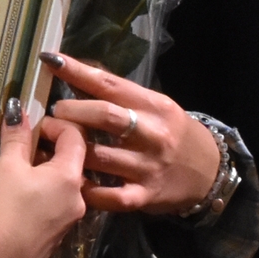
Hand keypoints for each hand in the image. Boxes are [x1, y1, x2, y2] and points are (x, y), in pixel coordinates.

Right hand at [0, 98, 88, 257]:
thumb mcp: (5, 166)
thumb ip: (17, 137)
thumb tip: (19, 110)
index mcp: (70, 178)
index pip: (75, 137)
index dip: (55, 124)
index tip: (32, 125)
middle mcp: (77, 202)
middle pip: (71, 165)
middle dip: (47, 151)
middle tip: (20, 148)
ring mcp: (66, 226)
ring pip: (61, 190)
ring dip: (43, 176)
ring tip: (14, 174)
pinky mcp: (52, 243)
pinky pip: (52, 211)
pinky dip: (39, 199)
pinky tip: (15, 202)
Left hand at [43, 56, 222, 215]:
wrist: (209, 173)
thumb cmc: (171, 132)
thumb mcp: (154, 106)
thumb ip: (119, 94)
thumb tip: (75, 72)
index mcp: (153, 105)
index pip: (110, 83)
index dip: (77, 71)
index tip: (51, 61)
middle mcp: (152, 134)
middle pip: (105, 117)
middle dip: (72, 113)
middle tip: (53, 116)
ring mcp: (148, 167)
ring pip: (100, 157)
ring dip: (68, 152)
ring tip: (49, 148)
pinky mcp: (144, 196)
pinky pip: (109, 196)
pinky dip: (87, 190)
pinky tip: (71, 183)